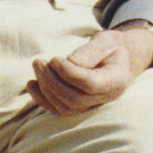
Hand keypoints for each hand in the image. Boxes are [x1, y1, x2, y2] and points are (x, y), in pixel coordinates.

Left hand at [27, 25, 152, 116]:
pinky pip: (60, 110)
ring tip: (37, 67)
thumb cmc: (112, 47)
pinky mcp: (81, 107)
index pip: (90, 84)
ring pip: (66, 108)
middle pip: (74, 99)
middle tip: (38, 61)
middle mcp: (106, 97)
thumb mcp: (106, 41)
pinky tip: (32, 85)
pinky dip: (43, 100)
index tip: (54, 59)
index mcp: (117, 80)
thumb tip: (71, 62)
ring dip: (46, 89)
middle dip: (51, 81)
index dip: (68, 73)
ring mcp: (94, 105)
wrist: (120, 59)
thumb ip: (90, 51)